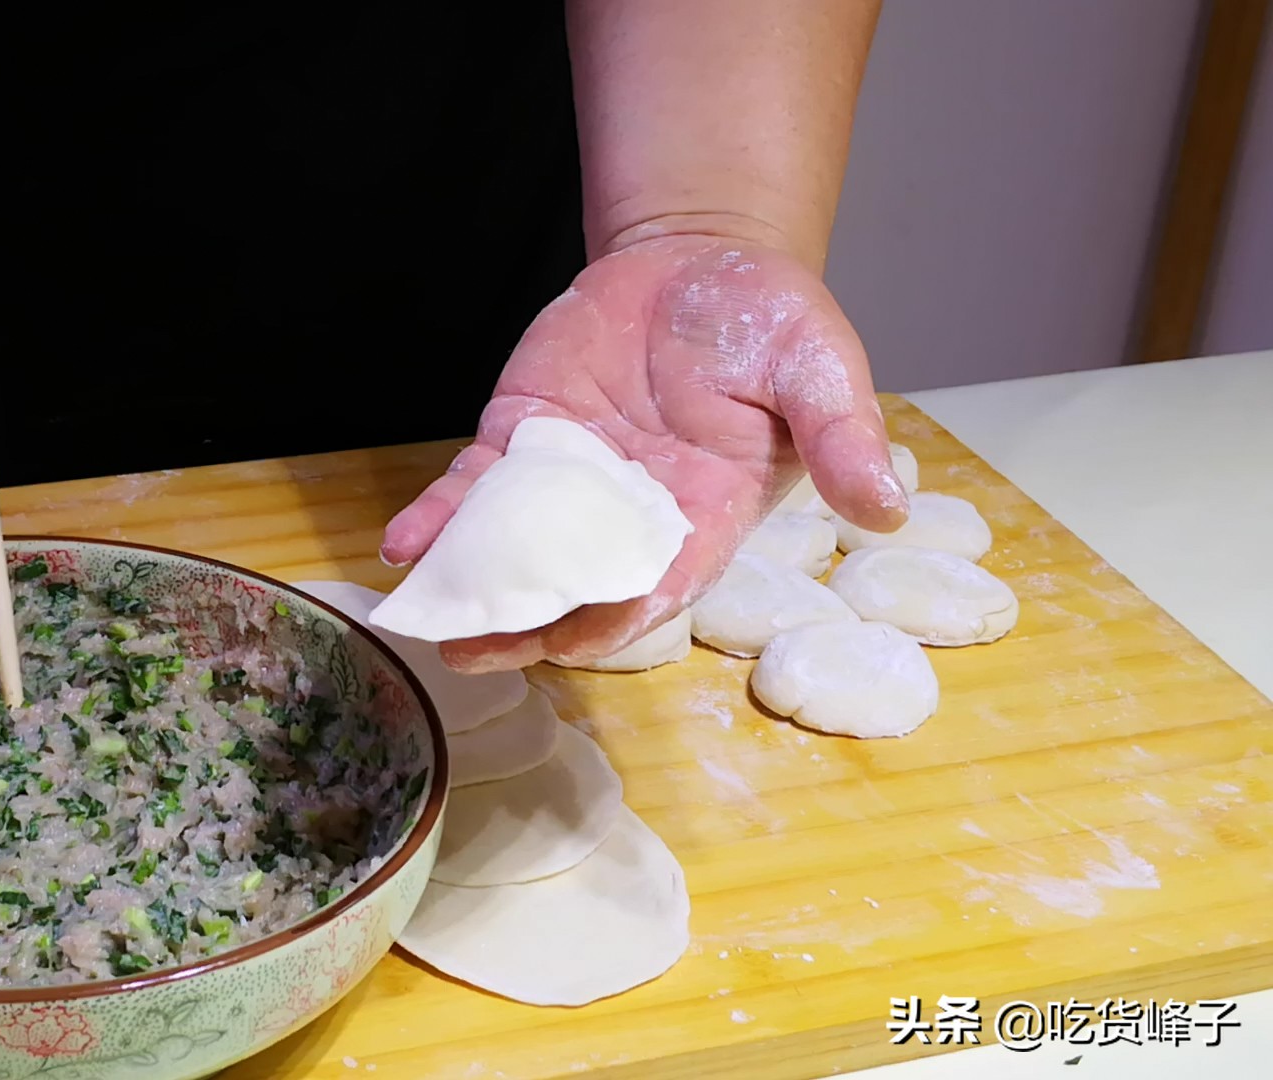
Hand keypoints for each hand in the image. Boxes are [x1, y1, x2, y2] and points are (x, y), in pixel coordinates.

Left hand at [381, 233, 906, 671]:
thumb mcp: (821, 365)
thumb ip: (845, 436)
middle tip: (474, 650)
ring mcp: (568, 480)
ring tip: (425, 618)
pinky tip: (404, 542)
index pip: (658, 586)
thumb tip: (888, 507)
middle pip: (573, 588)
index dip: (616, 617)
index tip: (571, 641)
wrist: (700, 257)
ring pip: (512, 549)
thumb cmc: (771, 320)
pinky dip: (439, 515)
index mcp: (706, 515)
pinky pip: (475, 487)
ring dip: (470, 587)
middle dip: (524, 626)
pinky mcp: (523, 437)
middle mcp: (629, 514)